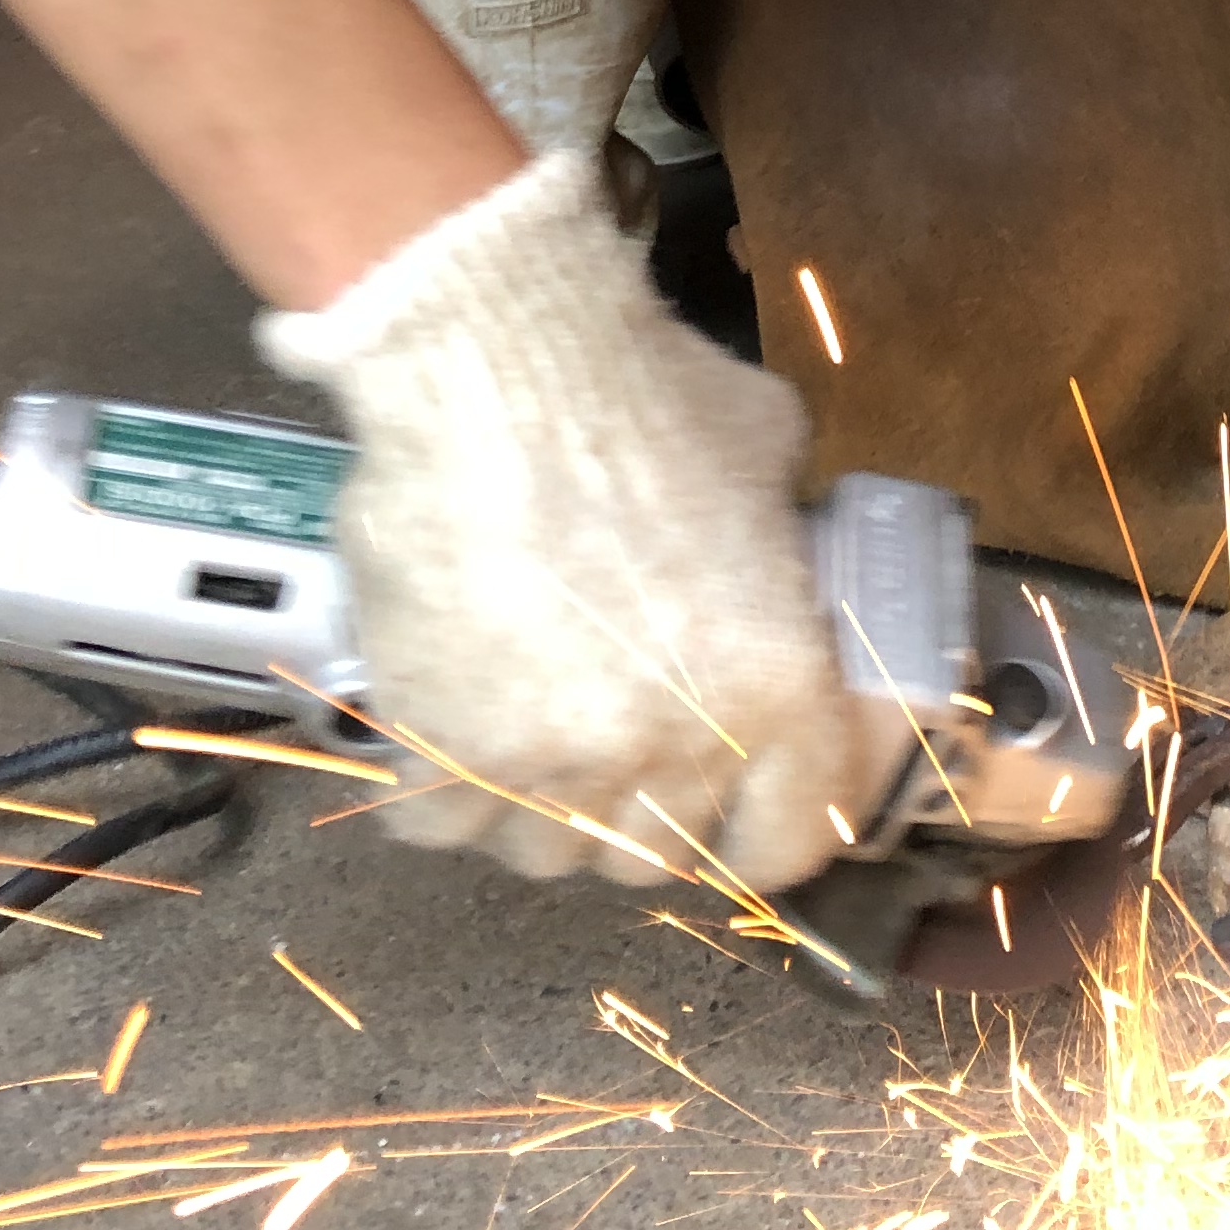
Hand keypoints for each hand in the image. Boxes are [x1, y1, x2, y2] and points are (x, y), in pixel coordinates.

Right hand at [258, 151, 892, 888]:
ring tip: (530, 741)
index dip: (760, 827)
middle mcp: (674, 749)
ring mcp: (551, 761)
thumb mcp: (769, 456)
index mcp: (780, 690)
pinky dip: (444, 795)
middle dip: (642, 815)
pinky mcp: (440, 747)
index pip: (789, 842)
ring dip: (542, 812)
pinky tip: (450, 735)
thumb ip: (781, 533)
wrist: (494, 371)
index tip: (736, 808)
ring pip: (547, 854)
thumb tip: (776, 541)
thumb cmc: (643, 394)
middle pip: (656, 858)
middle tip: (621, 751)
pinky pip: (439, 824)